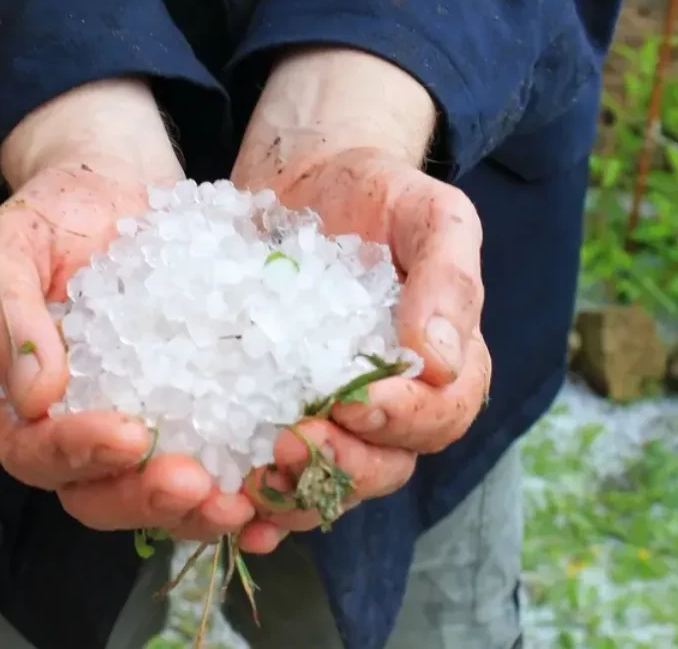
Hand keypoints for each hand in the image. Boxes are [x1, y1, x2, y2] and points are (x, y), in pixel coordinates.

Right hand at [0, 78, 254, 541]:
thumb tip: (31, 397)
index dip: (75, 452)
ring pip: (148, 496)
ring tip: (239, 502)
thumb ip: (3, 314)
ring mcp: (125, 431)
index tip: (130, 435)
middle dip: (144, 497)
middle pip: (91, 493)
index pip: (28, 449)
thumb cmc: (55, 213)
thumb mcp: (8, 243)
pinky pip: (200, 466)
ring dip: (192, 510)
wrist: (118, 189)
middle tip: (197, 484)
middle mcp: (64, 430)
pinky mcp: (180, 420)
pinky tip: (266, 489)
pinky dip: (230, 484)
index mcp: (7, 402)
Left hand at [230, 50, 491, 551]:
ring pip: (330, 484)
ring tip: (254, 473)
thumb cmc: (378, 193)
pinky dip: (256, 496)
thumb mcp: (430, 214)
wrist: (307, 180)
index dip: (404, 418)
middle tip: (292, 439)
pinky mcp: (278, 414)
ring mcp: (336, 418)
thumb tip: (440, 361)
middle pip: (386, 465)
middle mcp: (395, 404)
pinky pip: (275, 472)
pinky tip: (228, 497)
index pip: (442, 414)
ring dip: (295, 491)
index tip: (356, 400)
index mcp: (445, 365)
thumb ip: (448, 278)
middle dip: (342, 463)